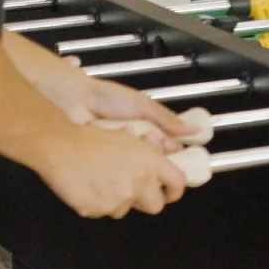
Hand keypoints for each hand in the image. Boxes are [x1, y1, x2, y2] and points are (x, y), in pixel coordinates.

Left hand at [5, 35, 194, 148]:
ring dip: (136, 153)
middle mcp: (130, 145)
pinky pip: (115, 170)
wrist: (74, 101)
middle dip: (153, 152)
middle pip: (150, 160)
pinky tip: (117, 142)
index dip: (169, 150)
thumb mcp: (142, 105)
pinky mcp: (101, 165)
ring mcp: (115, 156)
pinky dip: (117, 159)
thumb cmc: (108, 98)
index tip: (174, 149)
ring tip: (133, 135)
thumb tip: (194, 130)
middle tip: (152, 142)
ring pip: (134, 166)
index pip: (163, 148)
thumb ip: (166, 118)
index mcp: (143, 130)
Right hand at [33, 124, 187, 219]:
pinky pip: (103, 211)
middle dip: (146, 199)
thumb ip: (148, 152)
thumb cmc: (93, 137)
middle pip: (155, 206)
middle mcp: (138, 184)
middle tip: (134, 189)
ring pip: (125, 209)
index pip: (177, 183)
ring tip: (102, 180)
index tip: (169, 191)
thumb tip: (158, 152)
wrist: (61, 147)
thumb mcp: (128, 137)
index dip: (175, 190)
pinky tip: (88, 185)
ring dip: (118, 199)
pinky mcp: (97, 211)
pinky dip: (98, 202)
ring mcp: (118, 201)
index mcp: (150, 163)